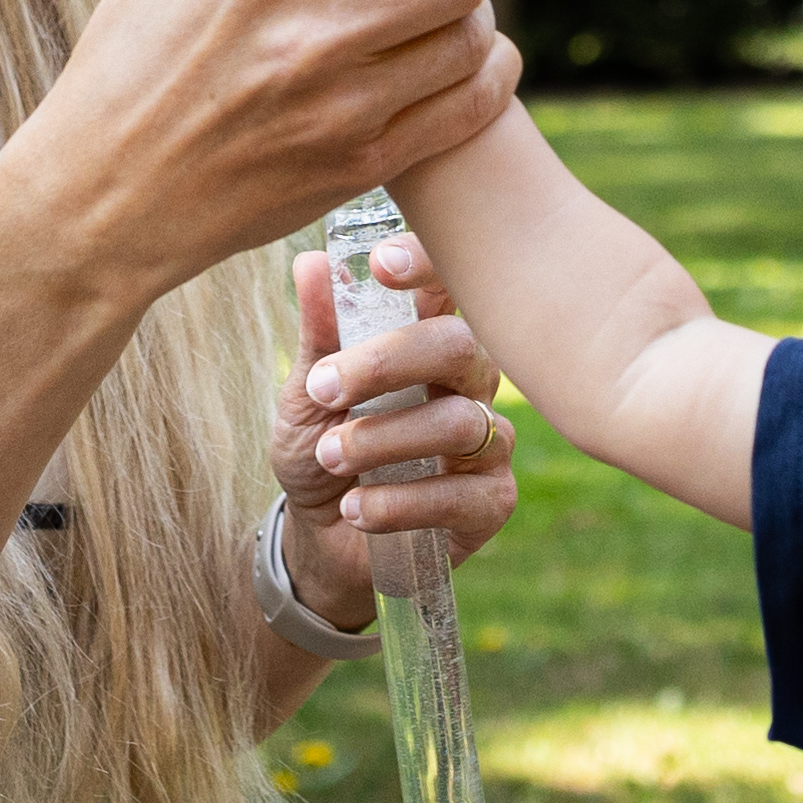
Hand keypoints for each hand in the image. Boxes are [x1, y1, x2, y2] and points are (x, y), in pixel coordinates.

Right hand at [0, 0, 512, 301]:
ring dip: (471, 9)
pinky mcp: (361, 165)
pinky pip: (471, 106)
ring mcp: (344, 106)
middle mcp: (314, 32)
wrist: (103, 199)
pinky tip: (458, 59)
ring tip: (438, 6)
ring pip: (472, 35)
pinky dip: (486, 73)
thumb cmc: (126, 61)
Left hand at [271, 235, 516, 623]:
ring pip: (458, 423)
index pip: (450, 285)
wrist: (324, 539)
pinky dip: (398, 502)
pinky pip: (459, 495)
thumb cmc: (326, 448)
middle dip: (388, 362)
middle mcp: (472, 382)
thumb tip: (311, 262)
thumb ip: (320, 335)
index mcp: (431, 340)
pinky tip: (356, 509)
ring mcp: (490, 441)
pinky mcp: (493, 501)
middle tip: (325, 388)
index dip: (430, 264)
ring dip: (382, 440)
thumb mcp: (309, 393)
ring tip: (330, 456)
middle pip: (460, 347)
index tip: (382, 264)